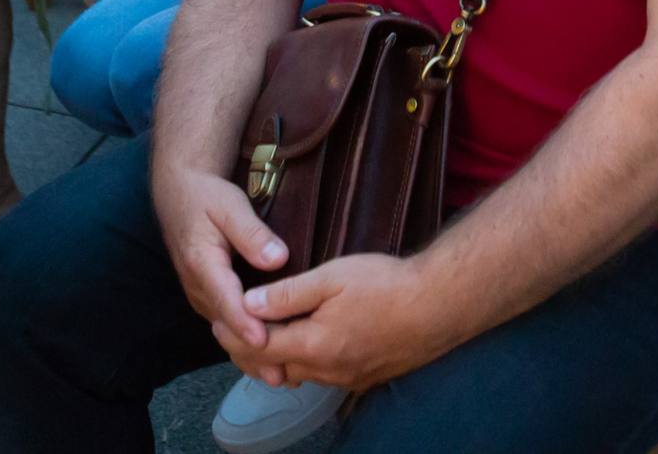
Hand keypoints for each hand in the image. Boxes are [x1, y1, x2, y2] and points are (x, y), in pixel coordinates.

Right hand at [153, 167, 289, 380]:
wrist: (179, 194)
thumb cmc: (207, 197)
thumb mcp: (230, 205)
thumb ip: (252, 233)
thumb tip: (277, 259)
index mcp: (202, 263)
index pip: (226, 299)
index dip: (245, 323)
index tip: (265, 342)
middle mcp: (198, 286)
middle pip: (226, 325)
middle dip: (253, 352)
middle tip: (282, 374)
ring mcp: (201, 295)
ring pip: (225, 331)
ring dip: (249, 354)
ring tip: (280, 376)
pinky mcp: (208, 297)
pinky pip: (225, 324)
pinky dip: (244, 343)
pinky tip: (268, 359)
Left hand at [243, 253, 454, 391]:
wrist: (440, 305)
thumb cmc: (386, 284)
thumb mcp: (332, 277)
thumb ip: (287, 294)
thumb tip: (248, 303)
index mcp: (313, 346)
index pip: (257, 347)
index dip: (233, 333)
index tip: (217, 319)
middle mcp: (327, 371)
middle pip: (273, 368)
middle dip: (249, 351)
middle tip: (231, 331)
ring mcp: (347, 379)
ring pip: (298, 375)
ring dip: (277, 359)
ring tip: (265, 336)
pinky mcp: (365, 378)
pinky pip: (323, 377)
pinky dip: (304, 363)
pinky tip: (306, 343)